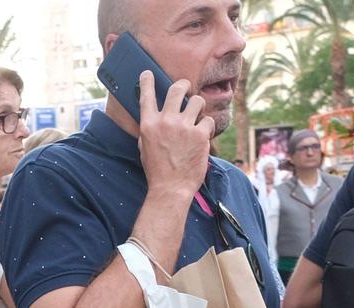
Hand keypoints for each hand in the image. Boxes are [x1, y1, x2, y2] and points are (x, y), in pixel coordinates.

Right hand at [136, 71, 215, 201]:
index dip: (147, 81)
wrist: (170, 189)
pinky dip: (207, 128)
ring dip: (198, 107)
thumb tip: (153, 116)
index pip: (146, 96)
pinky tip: (202, 138)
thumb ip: (150, 129)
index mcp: (149, 125)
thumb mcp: (144, 147)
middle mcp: (166, 121)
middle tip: (186, 89)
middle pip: (177, 88)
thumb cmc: (157, 170)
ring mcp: (184, 127)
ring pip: (197, 100)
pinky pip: (208, 121)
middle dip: (184, 86)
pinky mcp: (200, 135)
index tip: (148, 73)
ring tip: (196, 118)